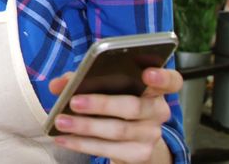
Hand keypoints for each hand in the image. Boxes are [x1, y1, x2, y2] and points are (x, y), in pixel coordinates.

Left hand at [48, 68, 181, 162]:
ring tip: (61, 121)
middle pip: (133, 106)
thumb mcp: (102, 88)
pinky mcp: (139, 154)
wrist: (128, 141)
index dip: (162, 77)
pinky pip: (110, 150)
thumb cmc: (113, 104)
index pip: (170, 81)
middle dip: (101, 104)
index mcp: (153, 89)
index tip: (148, 73)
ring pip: (118, 130)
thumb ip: (81, 80)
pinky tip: (64, 138)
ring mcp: (150, 134)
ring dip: (85, 126)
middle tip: (74, 102)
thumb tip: (58, 85)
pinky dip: (82, 143)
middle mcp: (157, 111)